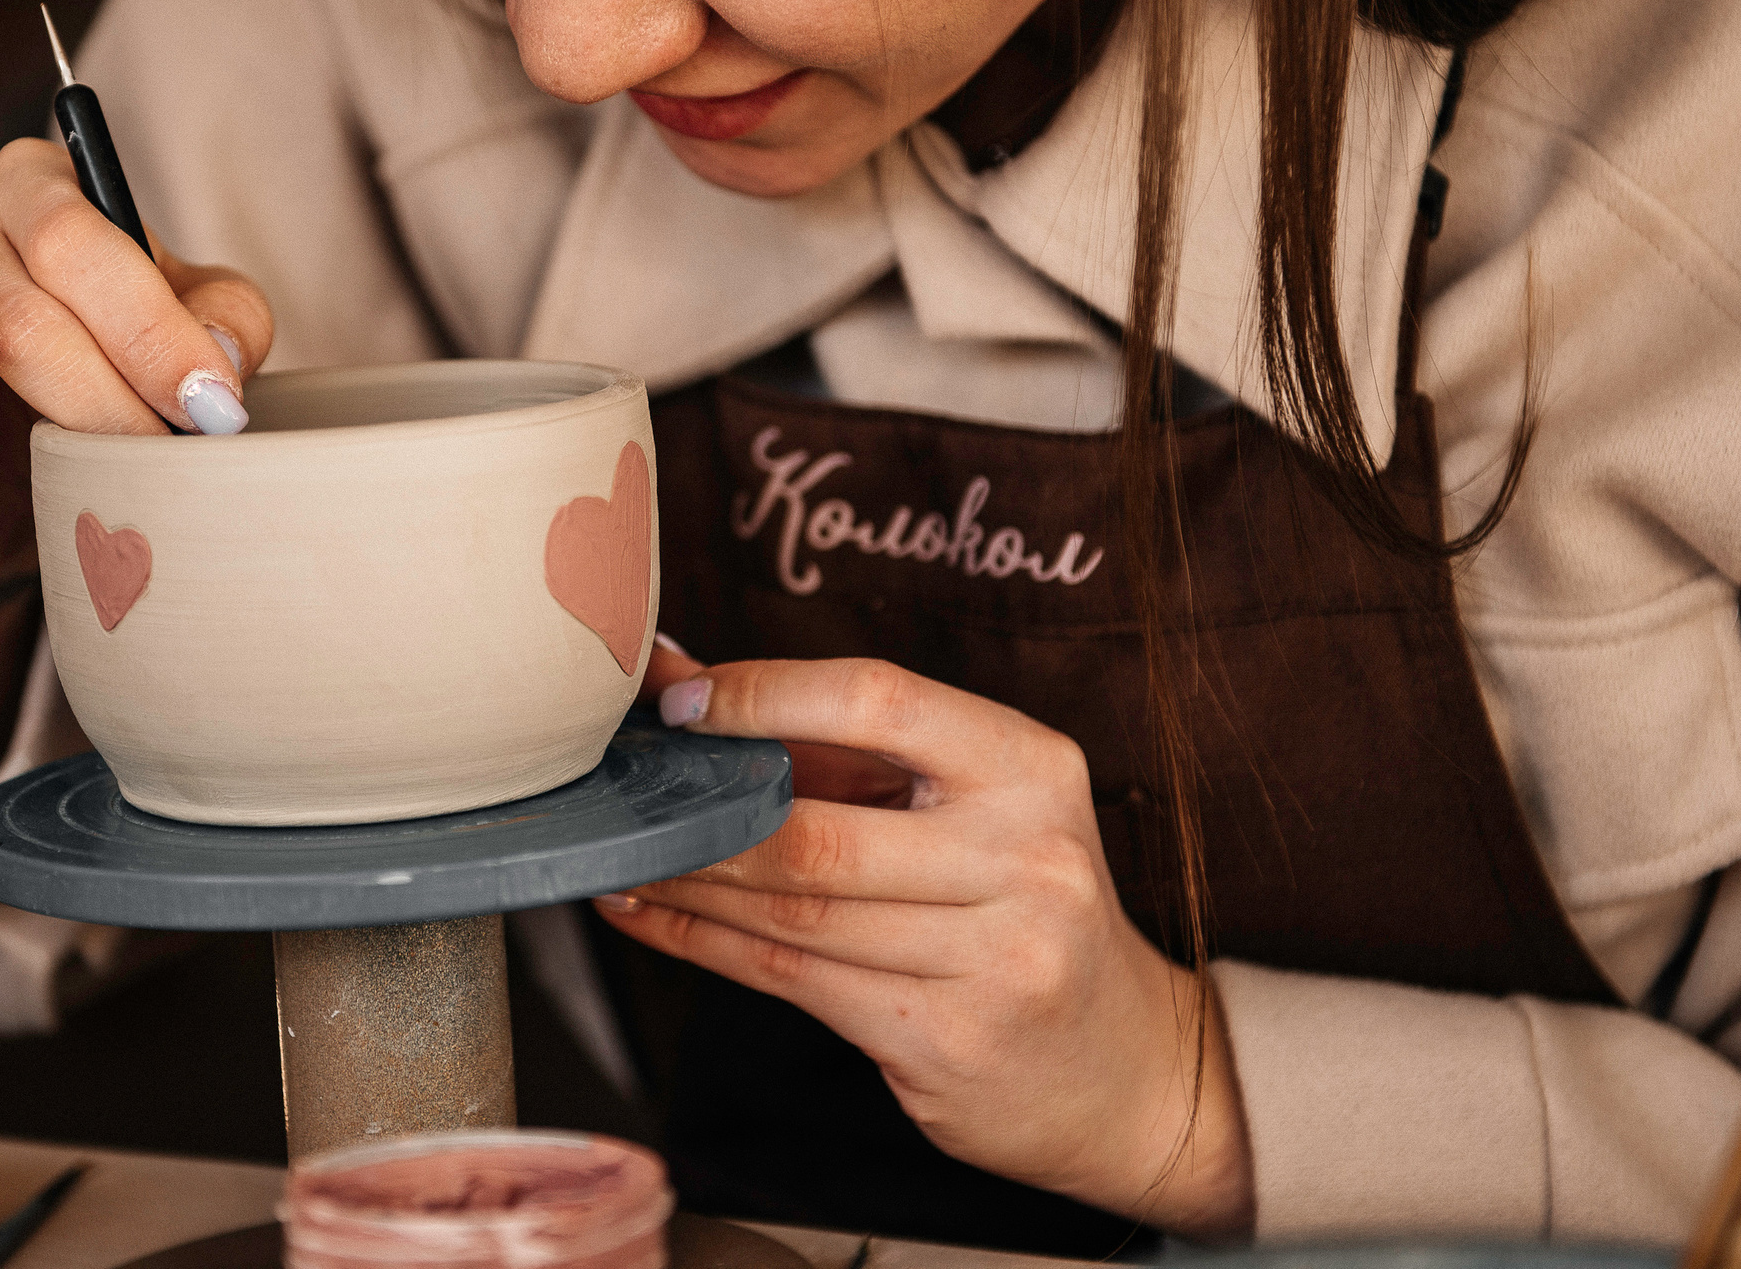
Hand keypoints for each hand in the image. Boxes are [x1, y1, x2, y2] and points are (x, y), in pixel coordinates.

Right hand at [0, 138, 273, 812]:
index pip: (90, 233)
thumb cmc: (114, 390)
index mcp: (44, 191)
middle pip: (1, 265)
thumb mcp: (190, 357)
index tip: (213, 412)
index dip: (155, 330)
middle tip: (146, 451)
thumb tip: (221, 357)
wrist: (37, 496)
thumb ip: (223, 328)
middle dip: (91, 375)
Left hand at [602, 646, 1254, 1238]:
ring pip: (795, 916)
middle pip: (818, 833)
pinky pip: (793, 982)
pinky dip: (704, 944)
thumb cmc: (1017, 901)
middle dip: (702, 815)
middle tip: (624, 792)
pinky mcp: (947, 1042)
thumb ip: (829, 737)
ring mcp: (996, 960)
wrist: (1121, 1068)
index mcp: (1032, 766)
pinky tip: (653, 916)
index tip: (683, 703)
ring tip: (618, 855)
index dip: (766, 697)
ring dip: (686, 884)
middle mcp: (1028, 858)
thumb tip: (678, 672)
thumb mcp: (964, 799)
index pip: (879, 702)